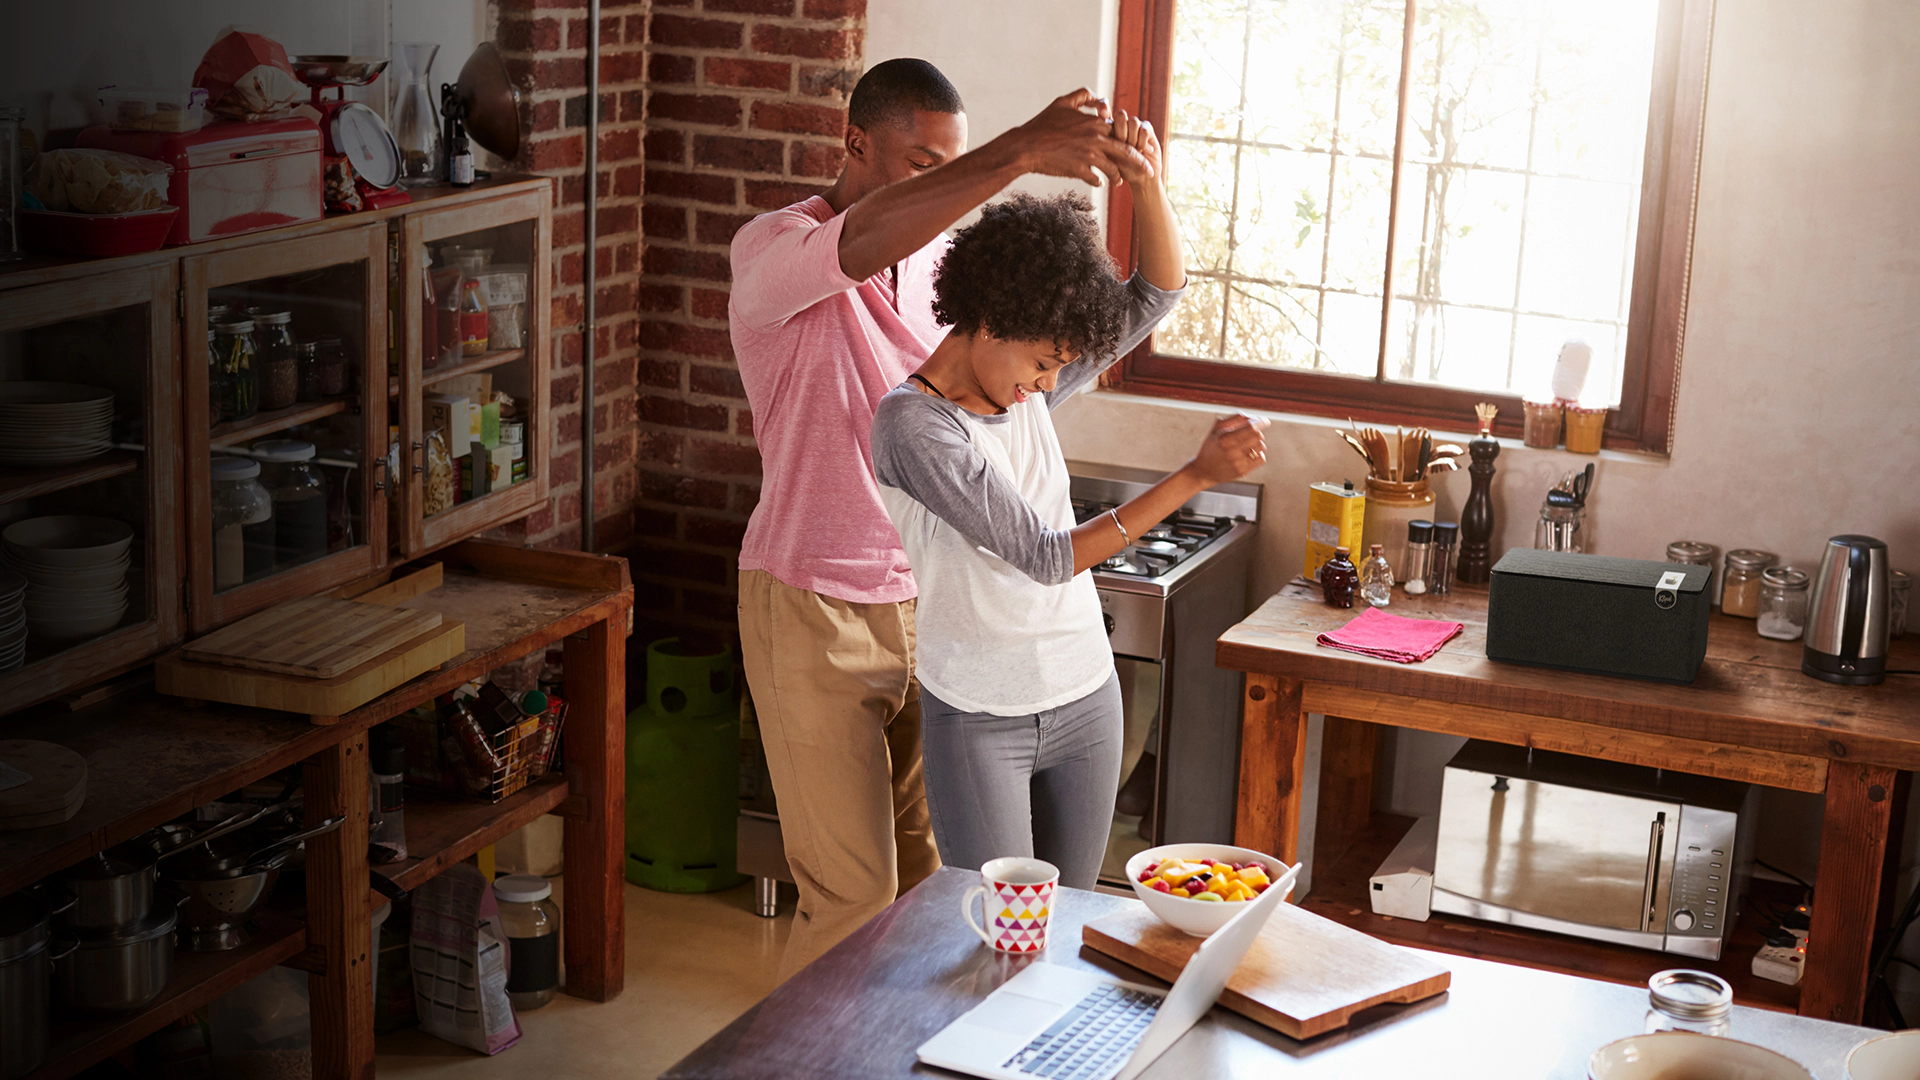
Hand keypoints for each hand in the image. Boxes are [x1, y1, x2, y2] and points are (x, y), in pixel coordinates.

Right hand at [1002, 89, 1147, 187]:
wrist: (1026, 146)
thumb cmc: (1043, 124)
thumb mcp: (1063, 103)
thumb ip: (1083, 96)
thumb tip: (1098, 96)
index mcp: (1095, 123)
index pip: (1123, 132)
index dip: (1133, 140)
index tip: (1140, 148)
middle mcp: (1096, 139)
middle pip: (1127, 152)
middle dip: (1140, 163)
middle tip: (1149, 172)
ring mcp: (1088, 156)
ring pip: (1114, 169)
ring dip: (1119, 176)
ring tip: (1120, 182)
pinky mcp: (1079, 170)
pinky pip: (1096, 179)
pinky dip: (1100, 182)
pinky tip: (1100, 183)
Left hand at [1108, 109, 1163, 187]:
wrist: (1142, 178)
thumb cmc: (1122, 171)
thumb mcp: (1107, 159)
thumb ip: (1102, 145)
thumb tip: (1096, 132)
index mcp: (1108, 129)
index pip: (1105, 112)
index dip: (1104, 108)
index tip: (1103, 114)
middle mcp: (1122, 125)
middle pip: (1120, 114)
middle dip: (1121, 130)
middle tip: (1122, 144)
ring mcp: (1135, 127)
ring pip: (1133, 121)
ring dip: (1133, 138)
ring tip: (1134, 151)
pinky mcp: (1147, 129)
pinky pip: (1145, 129)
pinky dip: (1143, 141)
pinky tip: (1144, 151)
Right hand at [1186, 413, 1269, 483]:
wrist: (1203, 472)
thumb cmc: (1211, 447)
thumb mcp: (1217, 429)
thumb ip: (1234, 419)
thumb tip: (1253, 417)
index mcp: (1225, 438)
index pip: (1251, 428)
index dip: (1261, 422)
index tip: (1265, 421)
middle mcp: (1232, 451)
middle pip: (1258, 436)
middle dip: (1257, 432)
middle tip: (1252, 434)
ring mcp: (1238, 462)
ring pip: (1261, 447)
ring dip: (1258, 443)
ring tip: (1249, 445)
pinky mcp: (1242, 471)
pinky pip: (1261, 459)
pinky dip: (1259, 454)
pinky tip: (1250, 454)